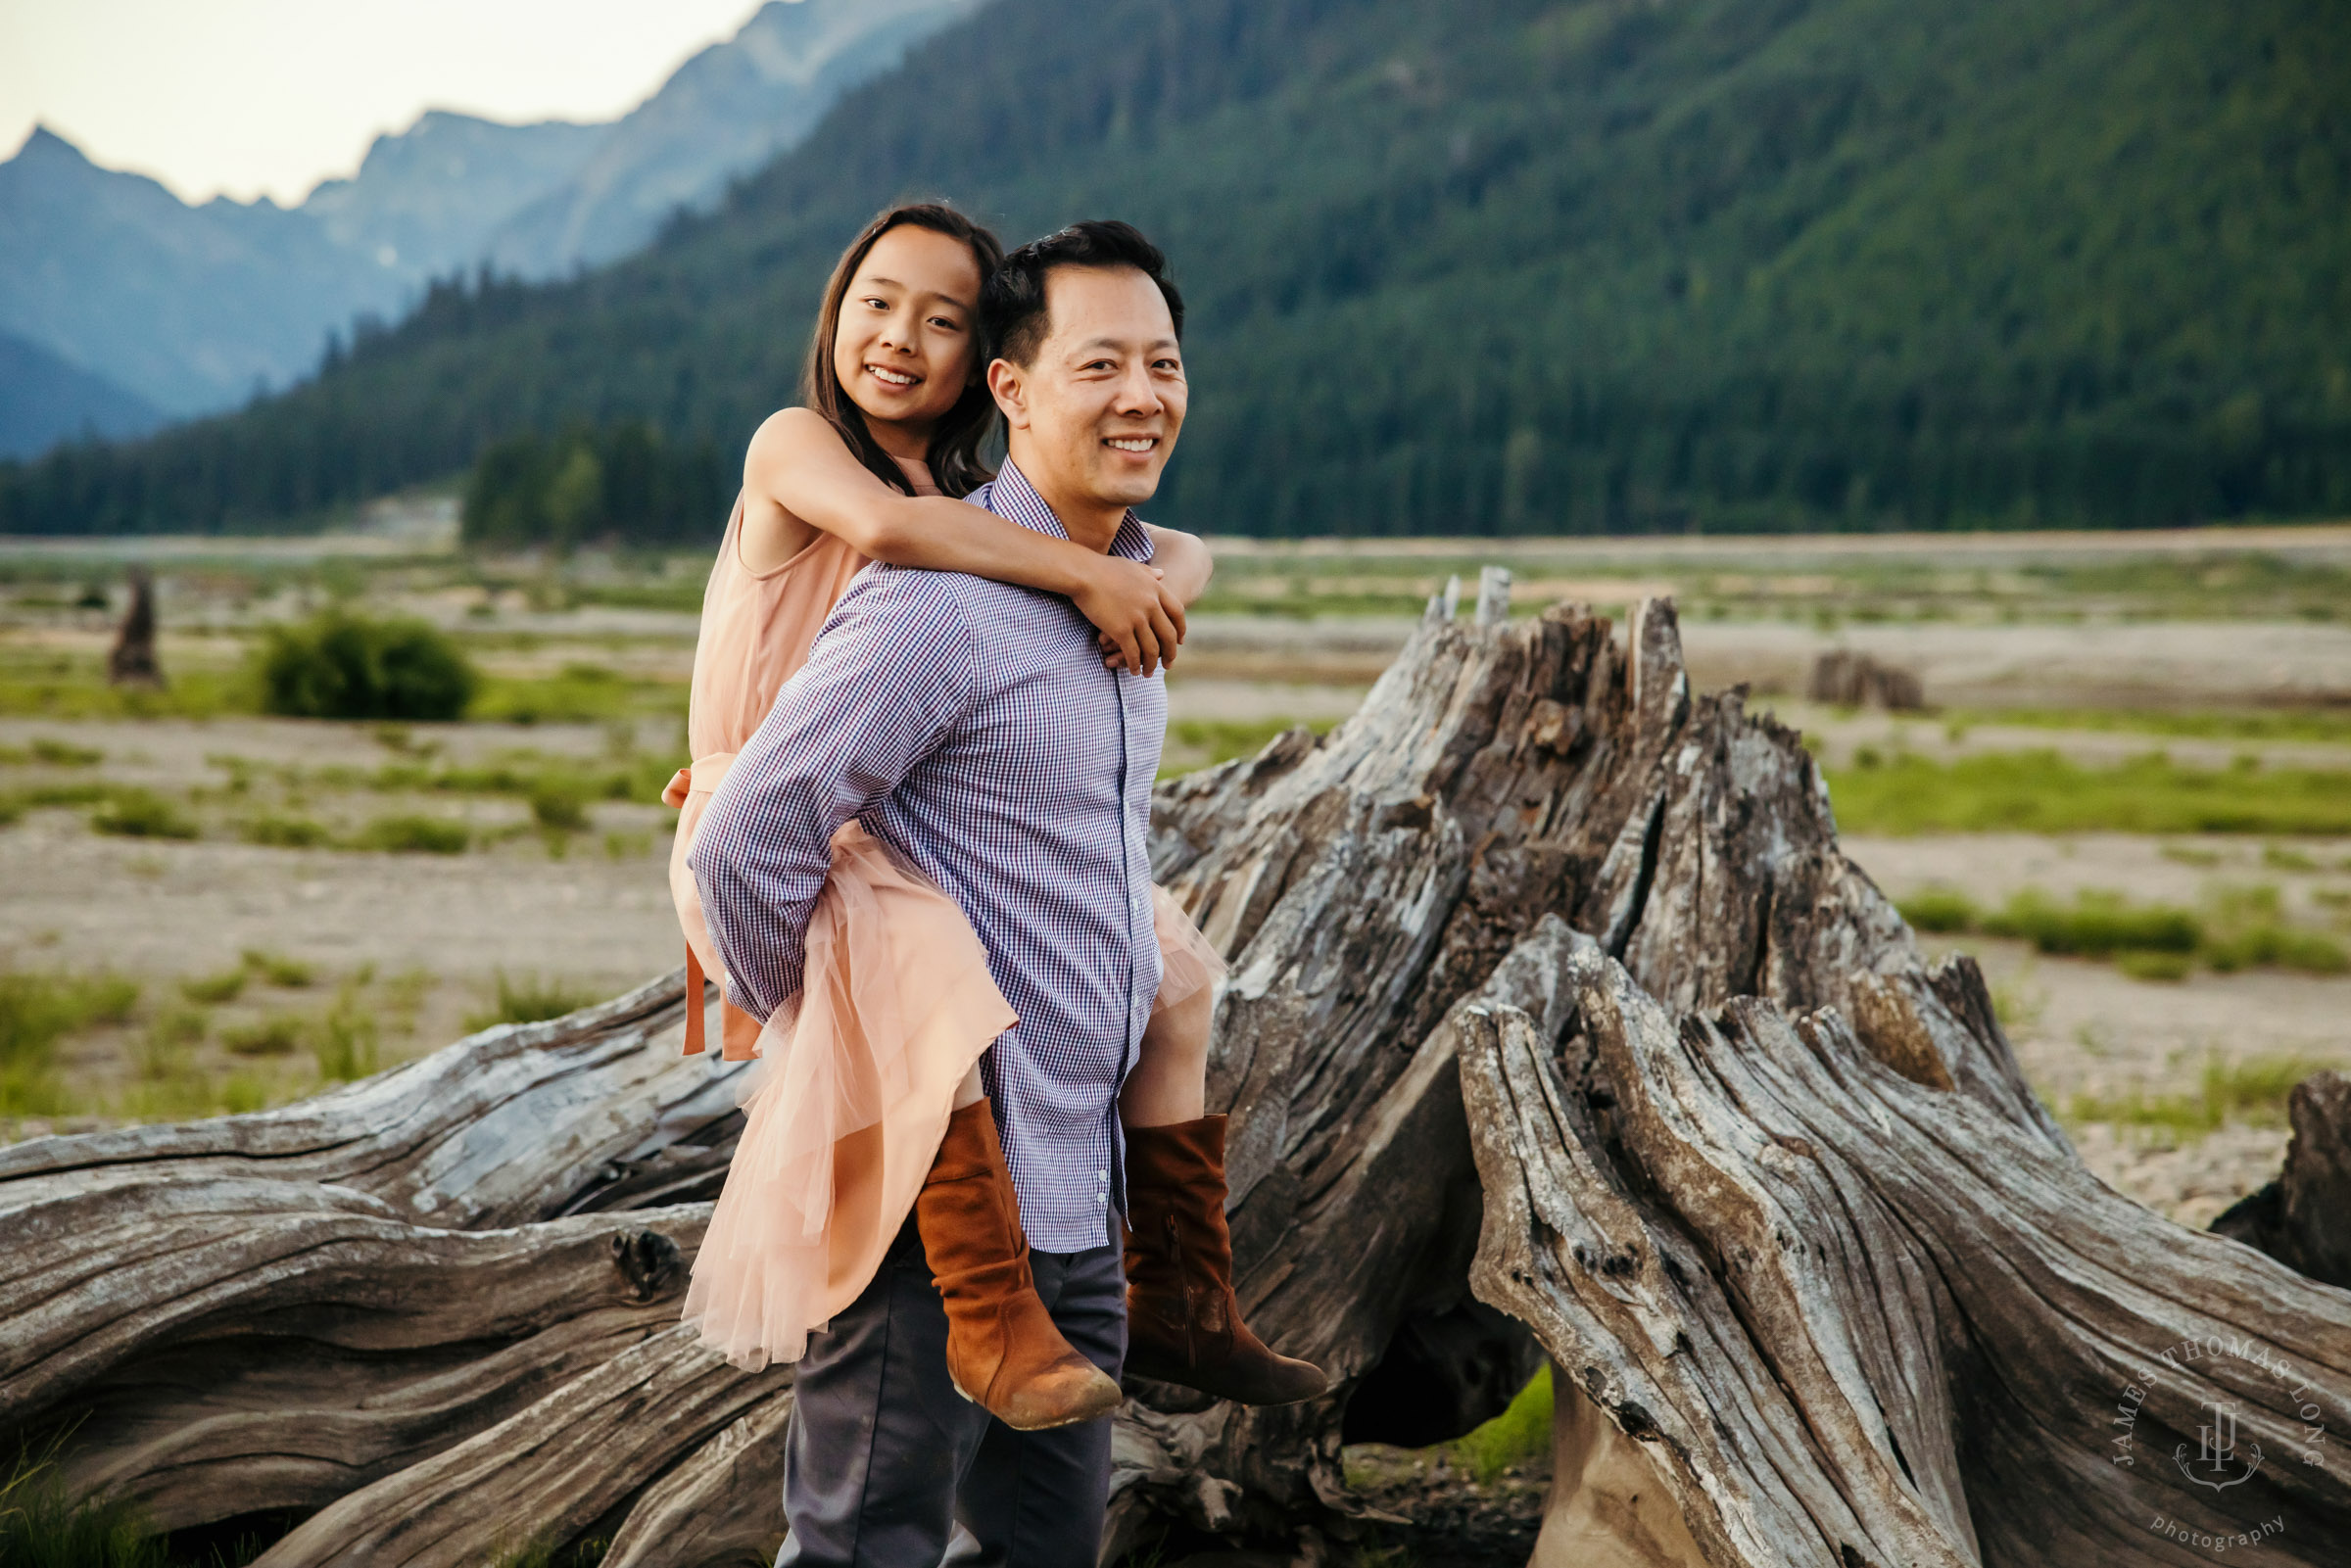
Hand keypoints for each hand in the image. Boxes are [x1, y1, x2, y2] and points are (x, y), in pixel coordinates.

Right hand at [1072, 555, 1185, 674]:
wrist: (1082, 572)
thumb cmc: (1103, 568)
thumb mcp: (1132, 566)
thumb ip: (1149, 573)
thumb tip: (1162, 574)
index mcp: (1156, 589)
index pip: (1178, 613)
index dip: (1181, 630)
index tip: (1180, 641)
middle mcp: (1151, 604)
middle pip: (1168, 635)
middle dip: (1170, 653)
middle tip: (1168, 664)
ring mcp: (1137, 618)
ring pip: (1151, 649)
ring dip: (1150, 664)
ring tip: (1148, 673)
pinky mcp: (1121, 630)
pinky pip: (1133, 653)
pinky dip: (1134, 664)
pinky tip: (1132, 670)